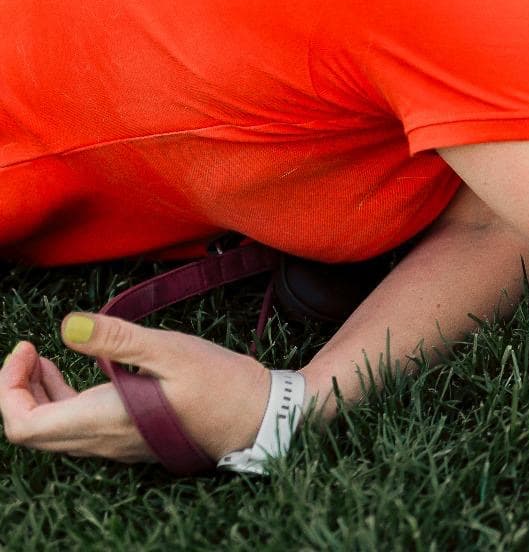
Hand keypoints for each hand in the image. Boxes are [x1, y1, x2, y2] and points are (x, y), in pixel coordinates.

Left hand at [1, 313, 270, 464]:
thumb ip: (116, 339)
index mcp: (104, 420)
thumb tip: (66, 325)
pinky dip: (65, 402)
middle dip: (18, 389)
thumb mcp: (171, 351)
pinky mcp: (131, 439)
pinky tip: (81, 374)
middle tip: (30, 350)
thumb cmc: (221, 385)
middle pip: (31, 431)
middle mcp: (103, 441)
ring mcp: (117, 445)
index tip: (29, 347)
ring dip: (39, 396)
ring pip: (53, 432)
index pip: (24, 424)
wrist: (260, 418)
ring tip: (46, 358)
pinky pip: (78, 429)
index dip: (10, 388)